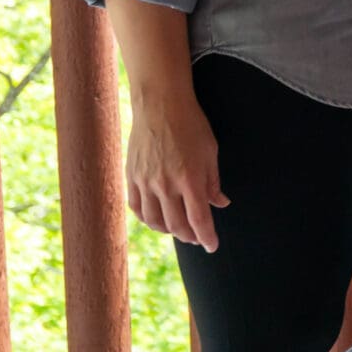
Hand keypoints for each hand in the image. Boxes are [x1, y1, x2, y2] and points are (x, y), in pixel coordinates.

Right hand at [126, 87, 228, 252]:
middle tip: (198, 238)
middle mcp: (165, 185)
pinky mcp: (131, 177)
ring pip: (154, 221)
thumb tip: (220, 203)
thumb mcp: (210, 152)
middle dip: (190, 236)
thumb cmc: (191, 125)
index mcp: (189, 179)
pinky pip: (137, 208)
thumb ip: (214, 181)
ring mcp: (145, 182)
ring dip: (168, 230)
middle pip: (176, 225)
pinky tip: (156, 219)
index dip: (207, 237)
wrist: (160, 105)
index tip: (213, 246)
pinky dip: (147, 219)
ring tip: (179, 230)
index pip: (199, 219)